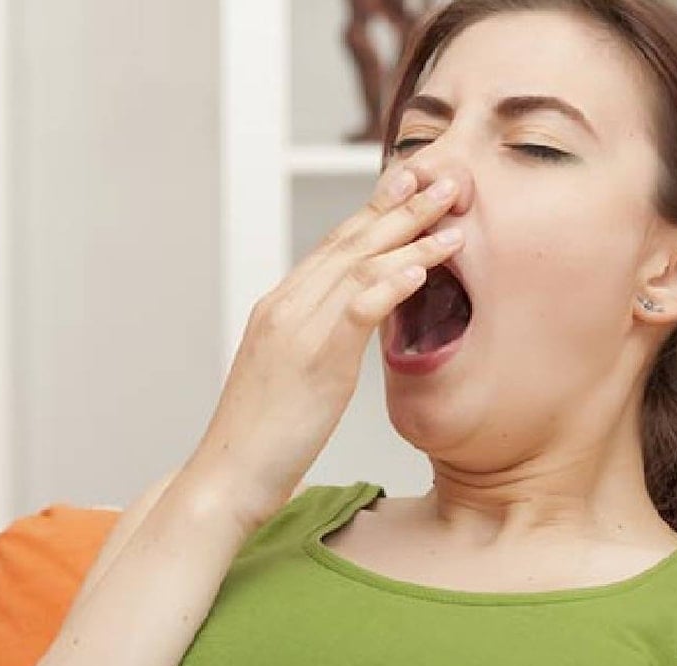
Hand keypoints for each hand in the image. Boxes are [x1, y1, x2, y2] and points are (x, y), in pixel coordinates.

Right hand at [194, 169, 470, 525]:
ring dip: (409, 239)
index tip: (408, 184)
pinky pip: (354, 313)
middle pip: (349, 244)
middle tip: (442, 178)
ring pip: (357, 269)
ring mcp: (295, 331)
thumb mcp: (289, 373)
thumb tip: (352, 323)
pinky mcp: (312, 362)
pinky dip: (388, 287)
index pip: (334, 246)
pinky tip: (418, 270)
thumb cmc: (261, 436)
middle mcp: (285, 306)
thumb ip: (318, 338)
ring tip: (450, 218)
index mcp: (280, 306)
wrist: (226, 477)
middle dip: (399, 208)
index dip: (375, 212)